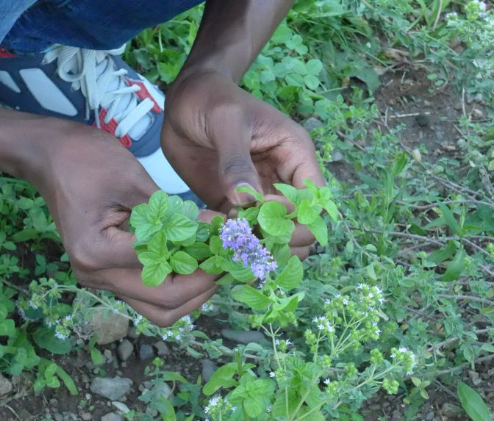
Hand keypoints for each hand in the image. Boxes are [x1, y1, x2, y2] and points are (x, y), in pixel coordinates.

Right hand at [27, 122, 219, 325]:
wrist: (50, 157)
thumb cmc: (86, 159)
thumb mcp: (134, 180)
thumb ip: (174, 213)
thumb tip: (215, 228)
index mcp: (97, 252)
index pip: (163, 271)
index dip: (203, 261)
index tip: (227, 244)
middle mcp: (95, 275)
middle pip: (162, 304)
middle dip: (202, 287)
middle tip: (227, 262)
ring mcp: (99, 278)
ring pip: (156, 308)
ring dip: (189, 293)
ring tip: (214, 265)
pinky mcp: (107, 272)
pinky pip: (146, 292)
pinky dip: (174, 284)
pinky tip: (193, 261)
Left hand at [162, 70, 324, 258]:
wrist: (184, 101)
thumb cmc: (211, 99)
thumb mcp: (226, 121)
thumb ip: (236, 161)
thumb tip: (245, 201)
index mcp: (294, 155)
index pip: (314, 201)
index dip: (297, 218)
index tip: (262, 216)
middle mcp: (281, 179)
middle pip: (300, 226)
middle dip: (277, 239)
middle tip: (244, 236)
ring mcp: (257, 195)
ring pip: (272, 235)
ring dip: (252, 244)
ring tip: (225, 235)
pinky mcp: (232, 204)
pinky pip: (240, 232)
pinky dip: (228, 239)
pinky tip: (207, 230)